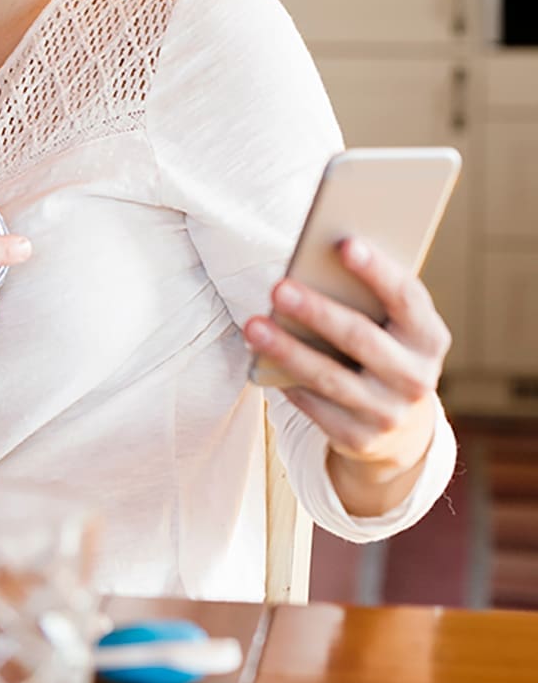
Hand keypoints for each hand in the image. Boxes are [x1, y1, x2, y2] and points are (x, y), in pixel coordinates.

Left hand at [242, 237, 450, 514]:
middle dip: (317, 311)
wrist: (399, 426)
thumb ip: (365, 298)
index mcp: (429, 337)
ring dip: (287, 350)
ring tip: (253, 325)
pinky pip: (315, 407)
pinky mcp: (360, 439)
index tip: (345, 243)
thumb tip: (312, 262)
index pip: (407, 298)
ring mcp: (390, 412)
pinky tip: (262, 360)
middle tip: (278, 287)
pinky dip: (287, 382)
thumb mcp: (389, 326)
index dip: (378, 271)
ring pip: (331, 377)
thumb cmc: (382, 350)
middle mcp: (417, 377)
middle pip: (361, 338)